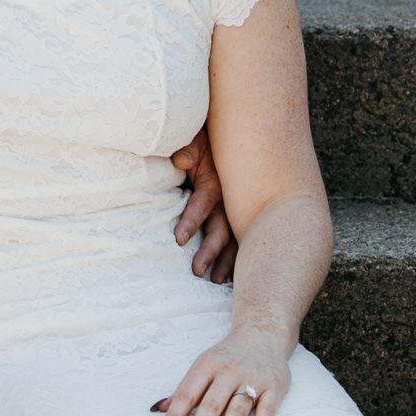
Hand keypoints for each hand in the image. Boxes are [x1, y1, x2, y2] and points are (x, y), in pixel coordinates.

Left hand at [152, 330, 290, 415]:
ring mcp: (254, 379)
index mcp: (207, 365)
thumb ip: (183, 390)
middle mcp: (230, 371)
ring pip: (237, 409)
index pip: (187, 394)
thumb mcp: (203, 367)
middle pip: (211, 404)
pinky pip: (267, 410)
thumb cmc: (227, 357)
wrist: (263, 334)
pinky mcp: (275, 387)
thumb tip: (156, 410)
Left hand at [172, 125, 236, 282]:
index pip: (203, 203)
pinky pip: (237, 237)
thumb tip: (181, 161)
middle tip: (197, 272)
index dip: (191, 220)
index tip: (178, 239)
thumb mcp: (193, 138)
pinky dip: (235, 256)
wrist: (224, 134)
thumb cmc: (200, 138)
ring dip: (226, 260)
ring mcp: (232, 208)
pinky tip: (232, 275)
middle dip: (211, 251)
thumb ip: (187, 148)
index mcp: (214, 180)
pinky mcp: (233, 214)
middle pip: (221, 228)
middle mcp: (228, 198)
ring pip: (234, 237)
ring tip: (216, 280)